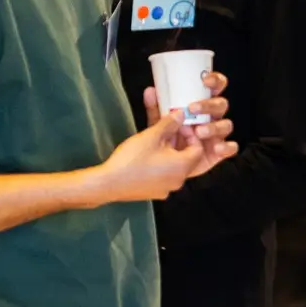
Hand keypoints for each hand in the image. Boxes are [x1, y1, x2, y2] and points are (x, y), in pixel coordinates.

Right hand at [93, 114, 236, 203]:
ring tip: (155, 140)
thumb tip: (181, 113)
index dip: (190, 134)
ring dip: (168, 152)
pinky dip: (160, 164)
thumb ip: (169, 123)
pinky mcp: (154, 192)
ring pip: (173, 166)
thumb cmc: (132, 159)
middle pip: (186, 157)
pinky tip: (147, 154)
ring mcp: (166, 188)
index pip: (198, 148)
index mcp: (184, 166)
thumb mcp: (152, 136)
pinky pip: (163, 175)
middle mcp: (179, 180)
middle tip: (166, 130)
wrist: (107, 184)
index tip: (177, 125)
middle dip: (178, 142)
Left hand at [143, 71, 232, 166]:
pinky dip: (227, 147)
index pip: (215, 88)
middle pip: (221, 105)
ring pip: (226, 125)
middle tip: (192, 109)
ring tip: (199, 131)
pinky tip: (216, 148)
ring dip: (214, 126)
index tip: (205, 81)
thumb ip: (156, 109)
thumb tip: (151, 91)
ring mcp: (216, 135)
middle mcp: (211, 118)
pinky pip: (231, 147)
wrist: (162, 169)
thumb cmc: (165, 142)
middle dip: (209, 105)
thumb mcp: (158, 124)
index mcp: (201, 106)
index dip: (215, 81)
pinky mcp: (218, 152)